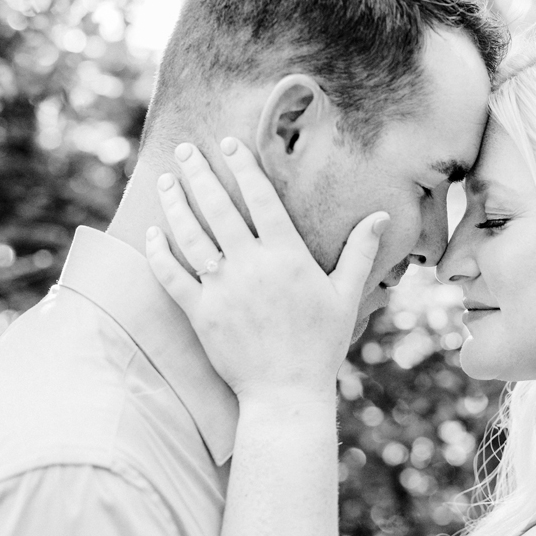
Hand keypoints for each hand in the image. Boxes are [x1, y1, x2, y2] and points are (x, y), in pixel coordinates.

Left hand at [145, 138, 388, 402]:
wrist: (286, 393)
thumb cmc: (320, 345)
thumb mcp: (347, 295)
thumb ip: (359, 252)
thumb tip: (382, 216)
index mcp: (286, 255)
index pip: (260, 197)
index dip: (243, 165)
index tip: (228, 143)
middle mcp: (251, 265)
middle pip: (218, 206)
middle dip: (200, 173)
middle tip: (185, 149)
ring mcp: (221, 288)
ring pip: (190, 234)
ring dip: (175, 203)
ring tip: (166, 181)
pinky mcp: (200, 312)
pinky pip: (172, 275)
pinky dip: (159, 251)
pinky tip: (153, 232)